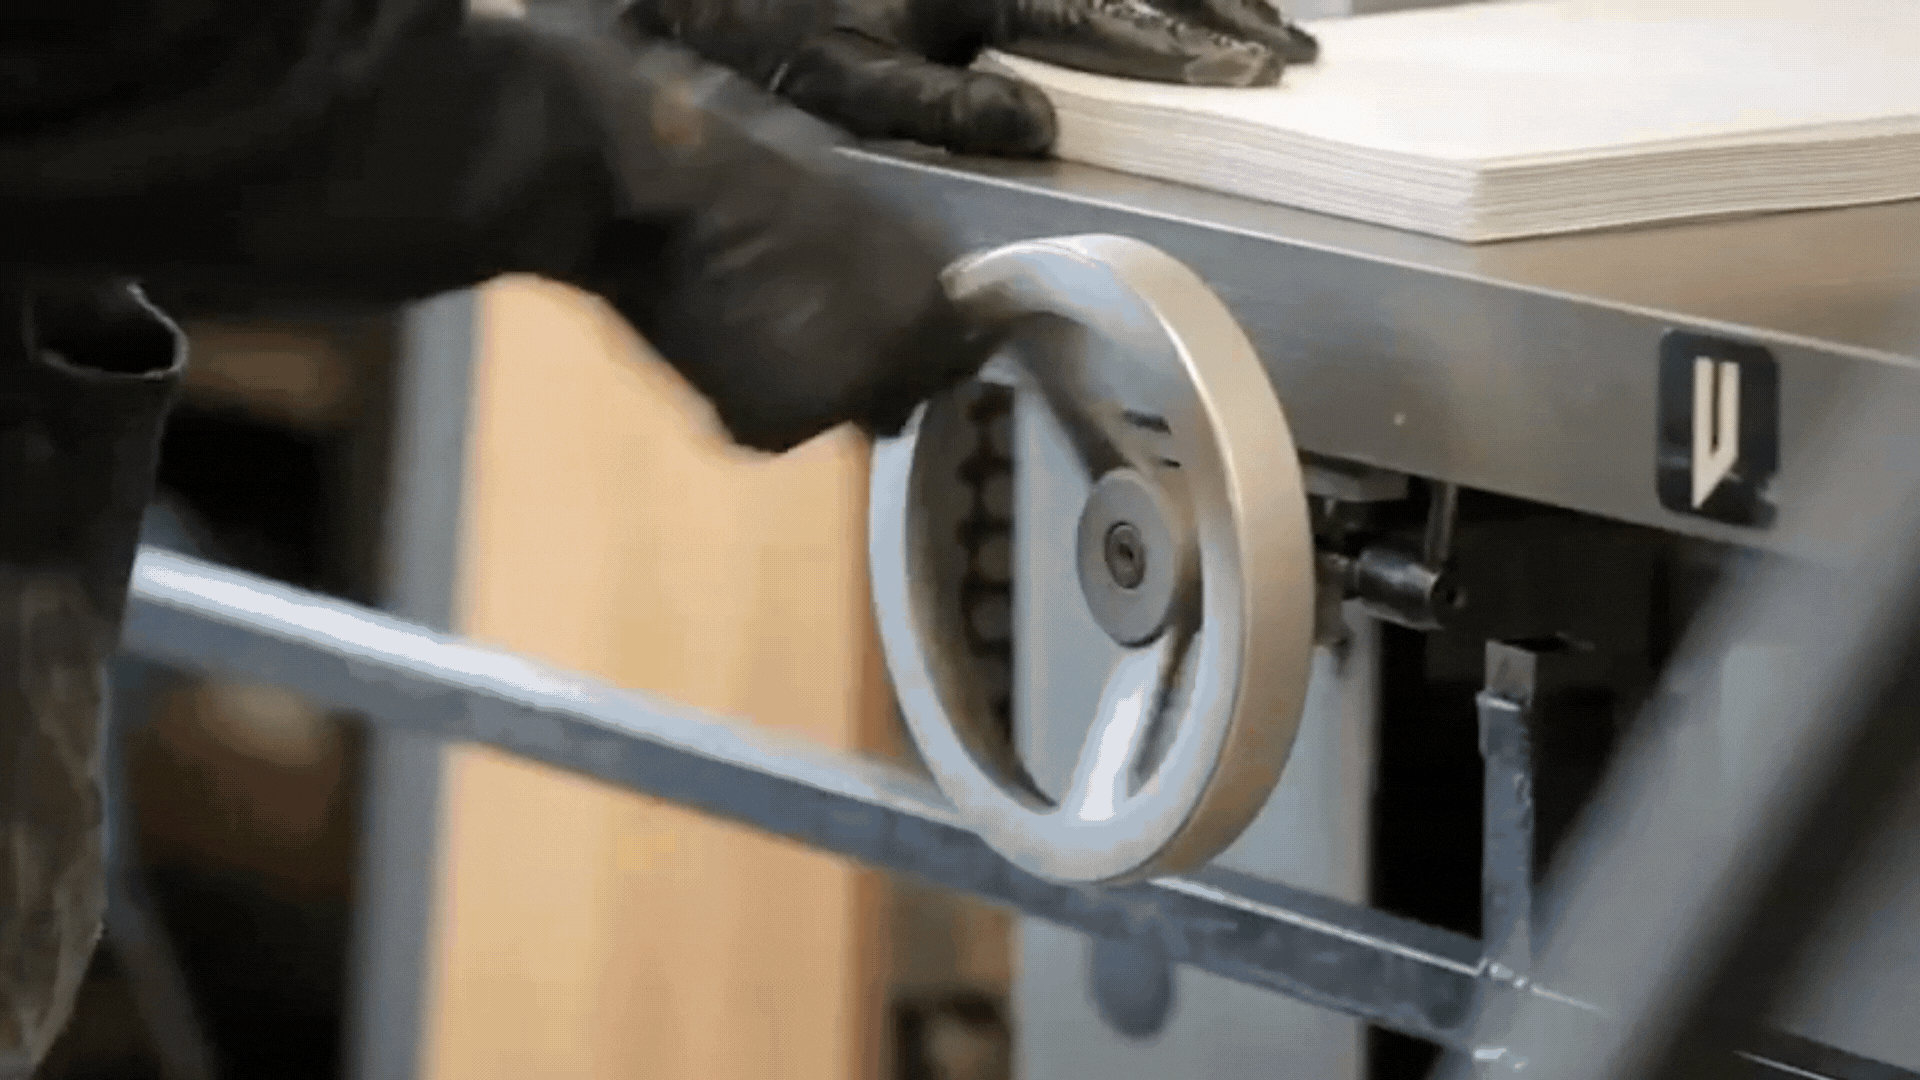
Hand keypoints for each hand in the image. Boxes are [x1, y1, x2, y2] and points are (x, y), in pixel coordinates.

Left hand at [613, 0, 1318, 156]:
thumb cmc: (751, 24)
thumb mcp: (839, 76)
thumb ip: (942, 104)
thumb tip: (1042, 128)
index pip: (1110, 13)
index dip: (1190, 42)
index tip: (1262, 65)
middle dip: (1217, 6)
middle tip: (1290, 45)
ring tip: (1254, 23)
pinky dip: (1122, 1)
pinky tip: (1154, 18)